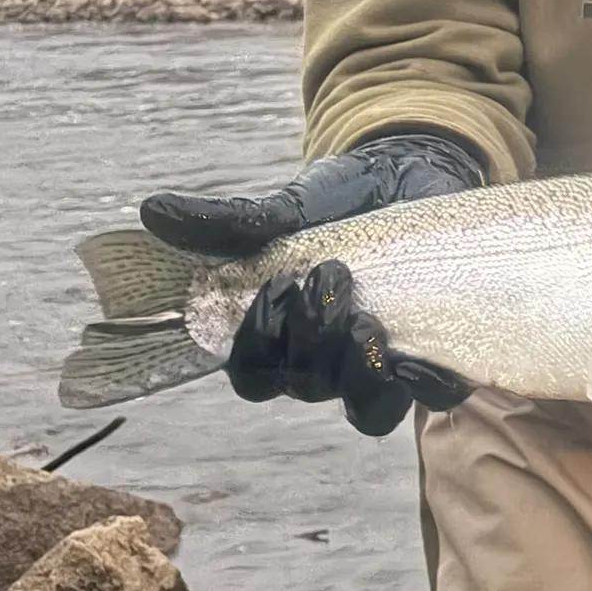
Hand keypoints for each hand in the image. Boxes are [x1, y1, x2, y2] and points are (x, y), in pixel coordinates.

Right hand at [140, 133, 484, 435]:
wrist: (409, 181)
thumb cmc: (339, 203)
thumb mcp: (288, 207)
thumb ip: (232, 221)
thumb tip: (155, 211)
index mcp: (282, 338)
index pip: (253, 375)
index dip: (258, 346)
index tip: (275, 286)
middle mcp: (328, 363)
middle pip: (307, 386)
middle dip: (314, 337)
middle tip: (331, 275)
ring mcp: (381, 366)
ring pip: (367, 409)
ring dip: (362, 375)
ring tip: (369, 326)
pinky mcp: (435, 357)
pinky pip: (432, 393)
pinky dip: (427, 381)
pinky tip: (421, 353)